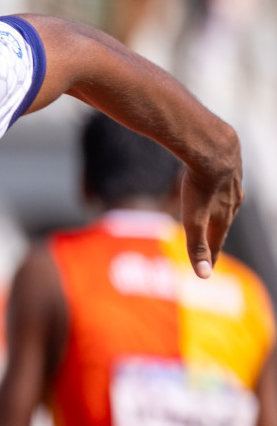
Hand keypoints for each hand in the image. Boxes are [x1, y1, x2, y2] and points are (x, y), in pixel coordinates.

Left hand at [181, 133, 242, 278]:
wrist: (212, 148)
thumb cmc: (200, 186)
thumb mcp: (194, 219)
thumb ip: (197, 246)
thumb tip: (203, 277)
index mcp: (223, 216)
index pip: (216, 241)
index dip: (211, 256)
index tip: (209, 269)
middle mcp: (232, 201)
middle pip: (222, 221)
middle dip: (216, 234)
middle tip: (211, 244)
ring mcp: (232, 182)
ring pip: (225, 200)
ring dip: (220, 210)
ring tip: (216, 215)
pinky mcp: (229, 165)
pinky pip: (224, 180)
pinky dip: (220, 187)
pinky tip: (217, 183)